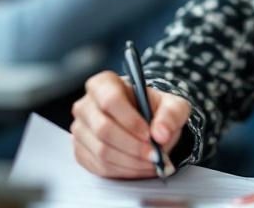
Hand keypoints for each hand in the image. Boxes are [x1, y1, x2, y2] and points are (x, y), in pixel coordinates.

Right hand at [71, 71, 191, 178]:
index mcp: (105, 83)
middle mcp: (86, 104)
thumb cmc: (154, 110)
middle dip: (133, 146)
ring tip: (151, 162)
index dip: (130, 120)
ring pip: (101, 151)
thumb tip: (161, 133)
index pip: (110, 100)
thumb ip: (171, 114)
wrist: (146, 125)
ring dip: (131, 162)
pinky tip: (138, 166)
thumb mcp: (172, 105)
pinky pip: (99, 166)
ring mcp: (80, 129)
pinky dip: (123, 171)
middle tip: (155, 155)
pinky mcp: (80, 150)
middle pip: (103, 129)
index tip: (149, 134)